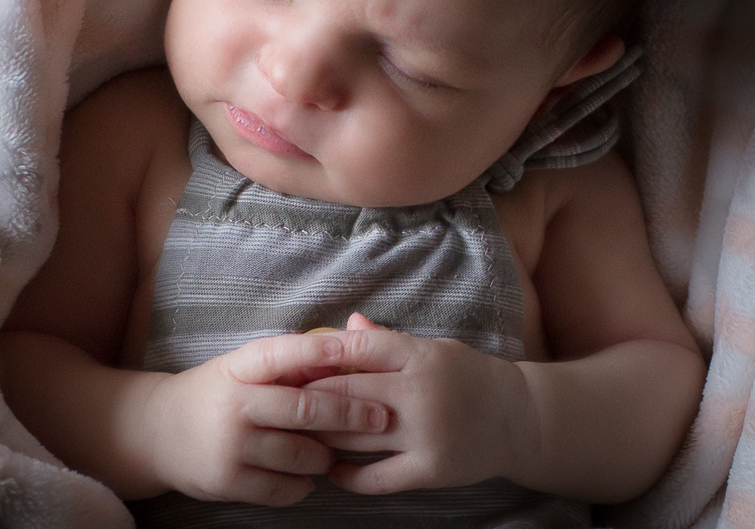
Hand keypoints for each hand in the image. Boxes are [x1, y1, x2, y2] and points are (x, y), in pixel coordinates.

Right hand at [144, 333, 391, 505]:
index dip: (317, 351)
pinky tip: (308, 478)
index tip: (353, 349)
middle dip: (350, 413)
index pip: (281, 354)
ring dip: (326, 455)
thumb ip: (286, 366)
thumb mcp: (240, 369)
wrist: (156, 432)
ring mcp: (230, 445)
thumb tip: (344, 359)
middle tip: (381, 416)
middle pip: (303, 408)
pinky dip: (303, 484)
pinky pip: (283, 488)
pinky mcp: (228, 481)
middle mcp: (234, 404)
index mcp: (237, 368)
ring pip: (301, 454)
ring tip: (335, 451)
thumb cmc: (215, 393)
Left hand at [305, 319, 534, 494]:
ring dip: (320, 436)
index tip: (294, 362)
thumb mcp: (434, 349)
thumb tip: (347, 325)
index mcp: (421, 356)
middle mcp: (421, 393)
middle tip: (281, 401)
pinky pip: (376, 478)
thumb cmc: (468, 377)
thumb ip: (389, 342)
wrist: (520, 419)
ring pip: (354, 436)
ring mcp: (426, 434)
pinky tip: (331, 469)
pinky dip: (347, 476)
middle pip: (347, 393)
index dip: (321, 354)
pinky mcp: (430, 470)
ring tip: (296, 433)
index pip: (360, 348)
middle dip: (310, 398)